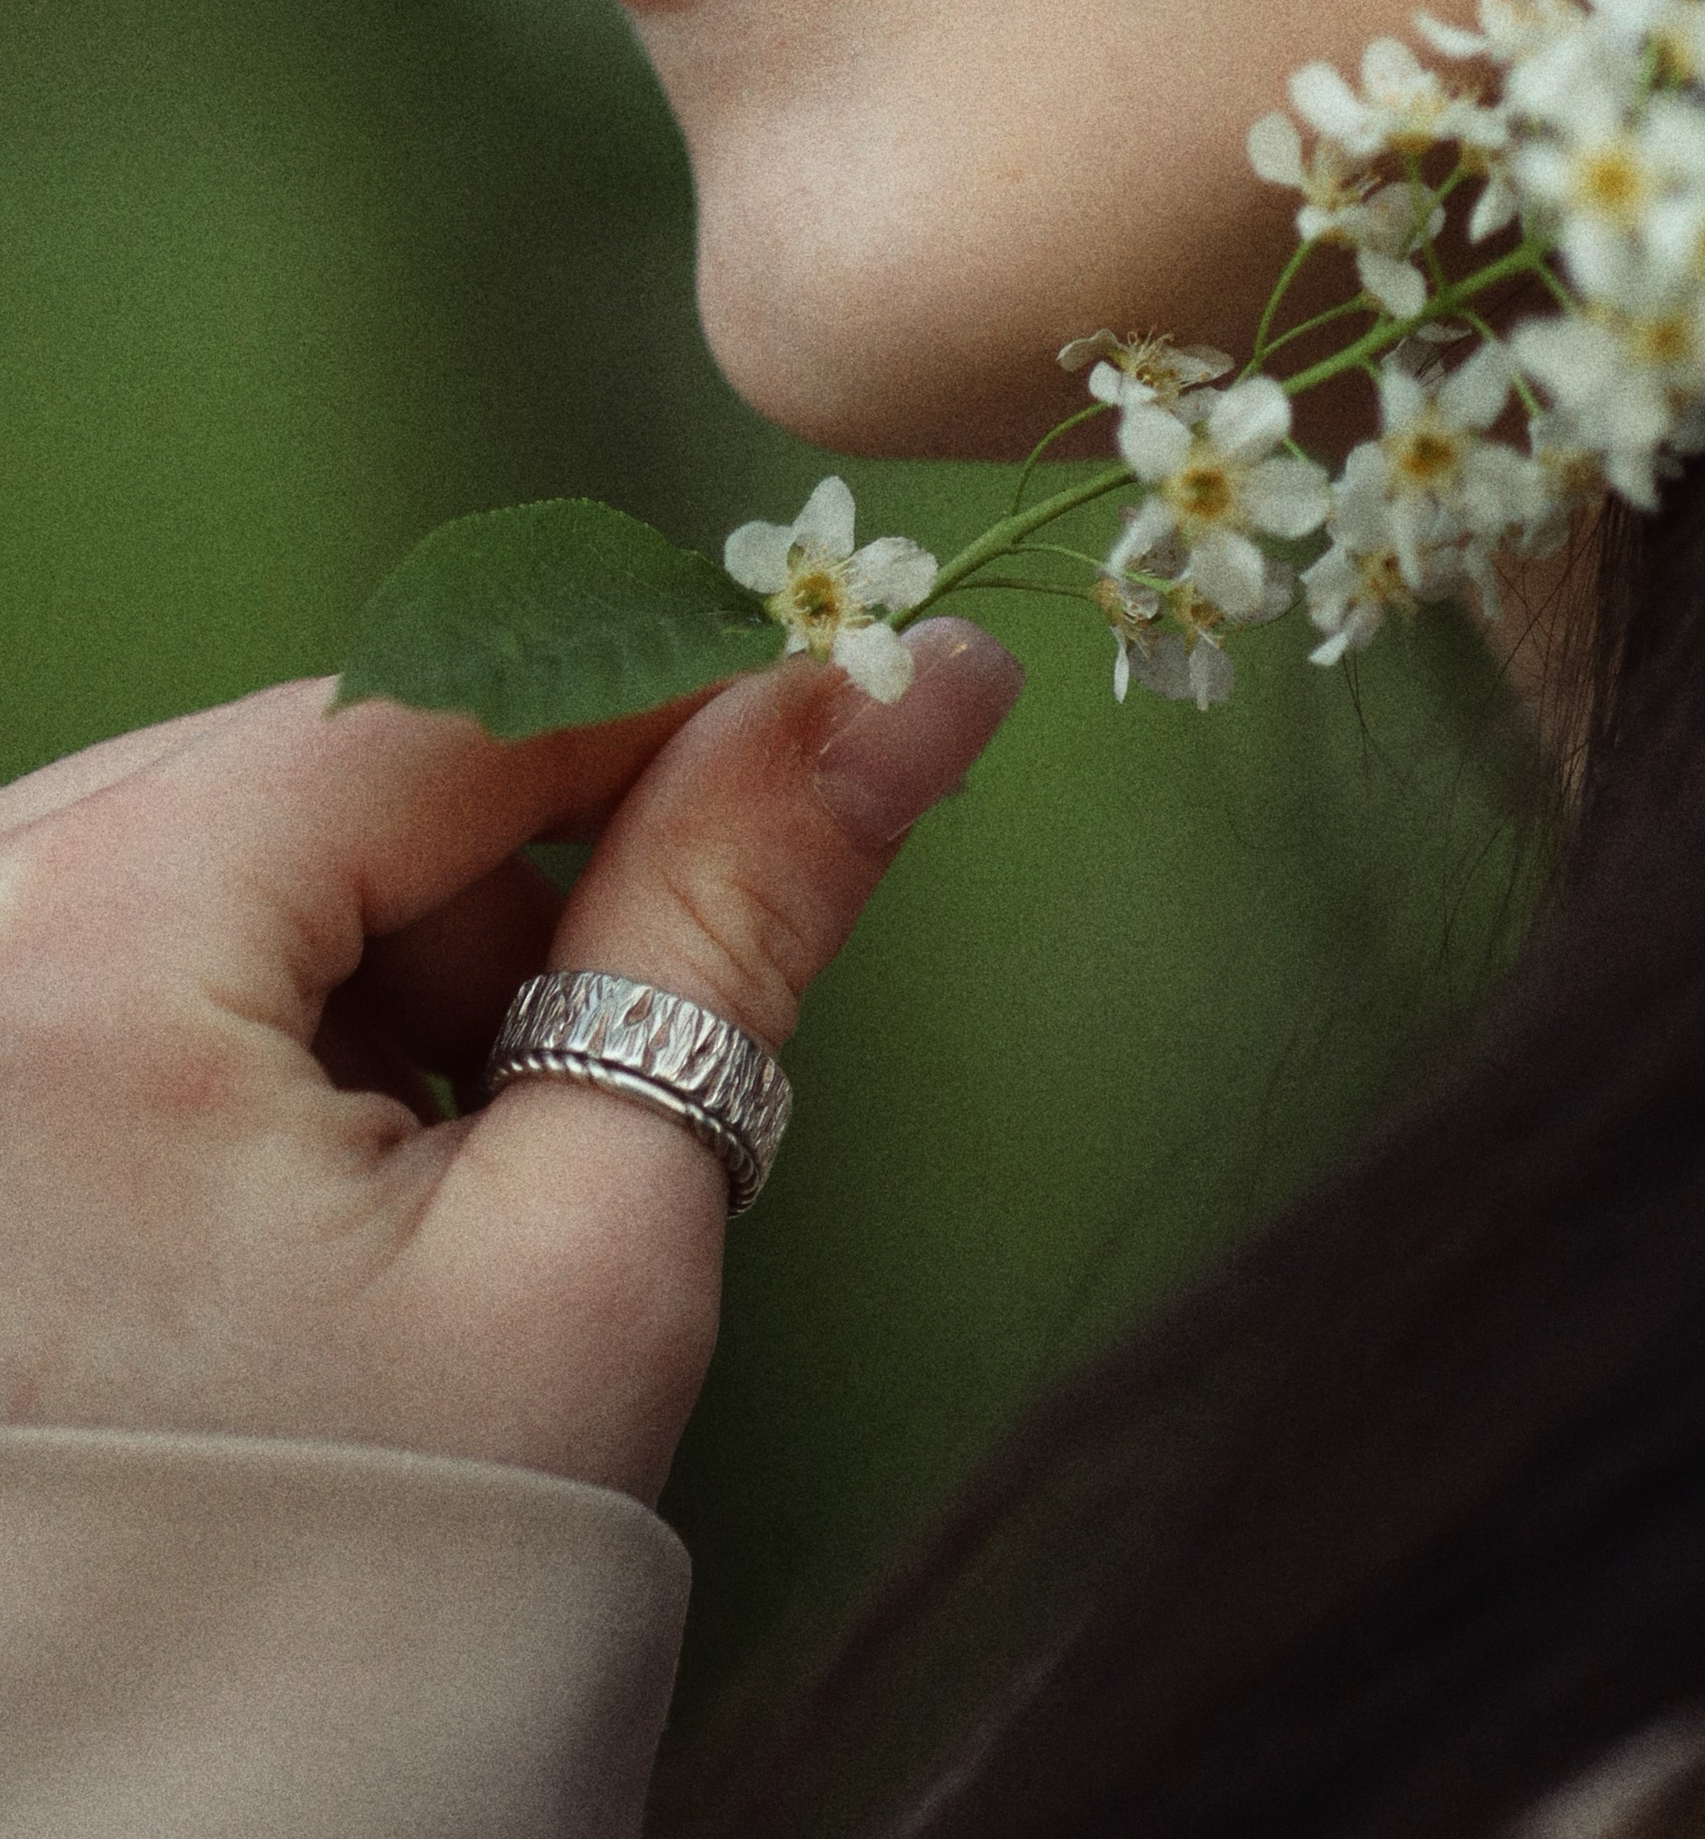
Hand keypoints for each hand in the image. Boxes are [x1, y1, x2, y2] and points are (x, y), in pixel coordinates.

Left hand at [0, 624, 1021, 1499]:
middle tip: (605, 1066)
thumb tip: (916, 685)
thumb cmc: (364, 1580)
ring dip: (398, 947)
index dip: (669, 692)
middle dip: (515, 877)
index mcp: (77, 957)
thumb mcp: (596, 1235)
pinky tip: (333, 1182)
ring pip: (246, 841)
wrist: (156, 1836)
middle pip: (334, 768)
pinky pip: (146, 924)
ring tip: (452, 1175)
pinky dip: (278, 1006)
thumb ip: (740, 909)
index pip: (446, 706)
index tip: (841, 696)